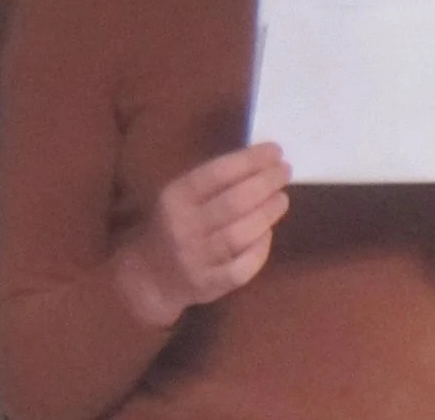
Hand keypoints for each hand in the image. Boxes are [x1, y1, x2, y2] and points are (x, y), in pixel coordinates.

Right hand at [112, 142, 290, 328]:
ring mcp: (196, 258)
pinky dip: (260, 249)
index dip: (248, 161)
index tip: (274, 150)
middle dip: (264, 183)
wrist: (149, 275)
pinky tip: (268, 233)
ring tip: (281, 198)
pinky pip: (243, 267)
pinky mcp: (209, 284)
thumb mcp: (178, 198)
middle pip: (233, 203)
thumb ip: (211, 184)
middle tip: (285, 171)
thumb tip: (258, 163)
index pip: (214, 174)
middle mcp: (183, 226)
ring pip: (240, 234)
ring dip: (267, 213)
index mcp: (174, 198)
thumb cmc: (171, 227)